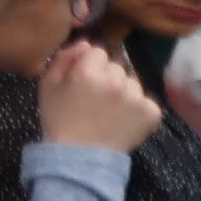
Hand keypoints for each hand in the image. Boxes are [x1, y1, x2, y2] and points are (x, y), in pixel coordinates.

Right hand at [37, 35, 162, 154]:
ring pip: (132, 83)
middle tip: (96, 99)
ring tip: (110, 112)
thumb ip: (63, 58)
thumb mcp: (48, 85)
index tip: (83, 82)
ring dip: (124, 92)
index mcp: (89, 72)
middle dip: (108, 78)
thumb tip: (87, 44)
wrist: (79, 156)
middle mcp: (116, 81)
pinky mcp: (152, 113)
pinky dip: (138, 109)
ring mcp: (137, 97)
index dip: (89, 66)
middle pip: (117, 67)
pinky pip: (146, 101)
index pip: (98, 52)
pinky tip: (124, 120)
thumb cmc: (59, 118)